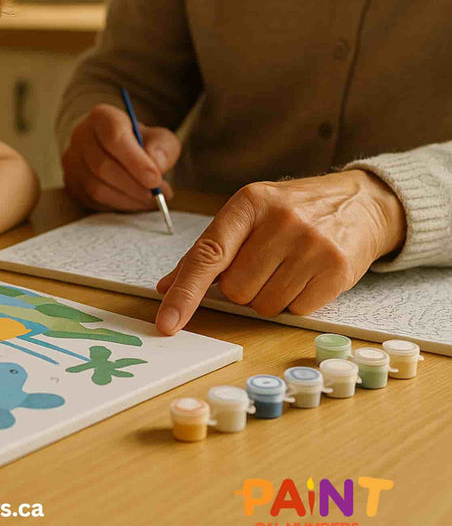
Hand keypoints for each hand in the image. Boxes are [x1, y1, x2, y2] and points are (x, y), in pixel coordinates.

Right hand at [62, 104, 180, 210]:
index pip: (114, 137)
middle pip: (103, 166)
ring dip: (128, 198)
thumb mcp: (159, 138)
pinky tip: (135, 202)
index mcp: (102, 117)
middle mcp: (81, 137)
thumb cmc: (140, 143)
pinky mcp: (72, 184)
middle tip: (157, 196)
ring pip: (97, 187)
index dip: (135, 161)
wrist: (118, 153)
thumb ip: (163, 148)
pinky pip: (94, 201)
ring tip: (151, 200)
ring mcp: (72, 162)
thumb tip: (157, 165)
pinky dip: (119, 205)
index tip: (155, 179)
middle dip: (134, 185)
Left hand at [154, 170, 406, 333]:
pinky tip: (307, 277)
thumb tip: (166, 287)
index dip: (184, 293)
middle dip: (241, 288)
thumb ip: (206, 251)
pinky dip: (295, 302)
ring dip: (268, 297)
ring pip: (264, 305)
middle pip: (235, 289)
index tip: (167, 322)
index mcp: (248, 203)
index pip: (207, 255)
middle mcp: (281, 220)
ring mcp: (312, 244)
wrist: (359, 203)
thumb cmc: (292, 212)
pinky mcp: (337, 268)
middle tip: (263, 265)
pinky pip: (296, 311)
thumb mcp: (248, 216)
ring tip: (286, 269)